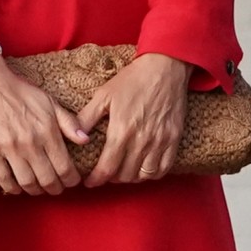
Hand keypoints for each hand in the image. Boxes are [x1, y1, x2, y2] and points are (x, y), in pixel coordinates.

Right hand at [0, 50, 87, 196]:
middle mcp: (29, 141)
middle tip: (57, 188)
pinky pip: (3, 178)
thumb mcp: (50, 102)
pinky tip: (18, 188)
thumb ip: (69, 122)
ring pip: (27, 182)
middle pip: (47, 179)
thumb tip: (86, 140)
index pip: (64, 167)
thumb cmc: (20, 92)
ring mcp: (9, 147)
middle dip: (56, 189)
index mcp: (47, 130)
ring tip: (39, 189)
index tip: (72, 181)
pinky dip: (13, 188)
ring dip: (36, 191)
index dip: (71, 180)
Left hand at [75, 52, 195, 189]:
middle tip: (105, 173)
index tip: (90, 182)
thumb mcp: (104, 94)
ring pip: (143, 175)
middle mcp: (142, 140)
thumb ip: (87, 117)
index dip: (96, 180)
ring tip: (122, 171)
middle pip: (125, 175)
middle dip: (111, 179)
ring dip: (130, 178)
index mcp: (122, 130)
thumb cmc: (133, 79)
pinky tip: (143, 169)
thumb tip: (76, 137)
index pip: (107, 168)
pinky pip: (163, 168)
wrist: (165, 67)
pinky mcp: (174, 139)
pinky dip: (151, 174)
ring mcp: (160, 141)